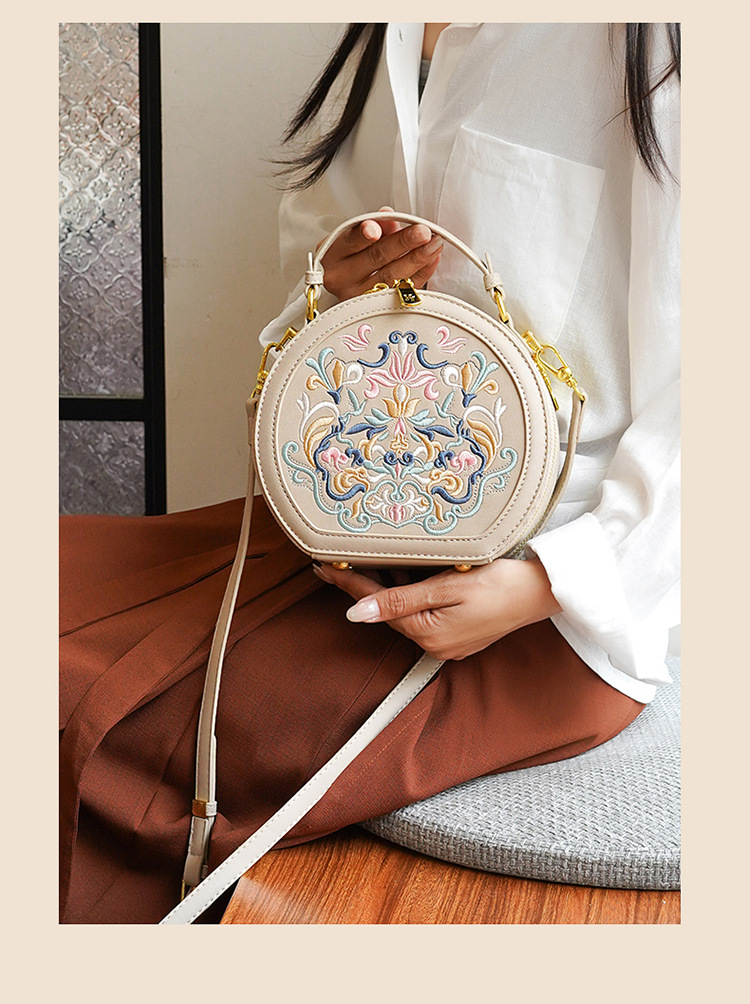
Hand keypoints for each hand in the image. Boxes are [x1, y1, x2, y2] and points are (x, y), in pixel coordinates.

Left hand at [312, 558, 561, 661]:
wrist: (545, 592)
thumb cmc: (502, 583)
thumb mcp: (447, 587)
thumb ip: (400, 599)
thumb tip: (354, 614)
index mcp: (428, 635)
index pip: (376, 605)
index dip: (347, 584)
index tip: (320, 568)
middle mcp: (435, 646)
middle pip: (389, 610)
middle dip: (363, 585)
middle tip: (333, 561)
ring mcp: (449, 643)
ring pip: (407, 611)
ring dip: (388, 587)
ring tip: (363, 561)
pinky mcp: (461, 635)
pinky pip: (425, 614)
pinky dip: (412, 593)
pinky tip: (404, 573)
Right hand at [320, 206, 443, 300]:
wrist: (346, 284)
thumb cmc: (349, 257)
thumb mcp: (354, 237)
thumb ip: (373, 225)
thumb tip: (387, 216)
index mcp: (334, 255)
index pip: (350, 242)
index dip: (364, 235)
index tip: (376, 228)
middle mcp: (343, 278)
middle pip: (376, 259)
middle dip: (402, 243)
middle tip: (422, 232)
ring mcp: (360, 297)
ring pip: (392, 278)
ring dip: (417, 259)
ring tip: (434, 244)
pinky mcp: (378, 309)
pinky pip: (404, 291)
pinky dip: (422, 273)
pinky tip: (432, 259)